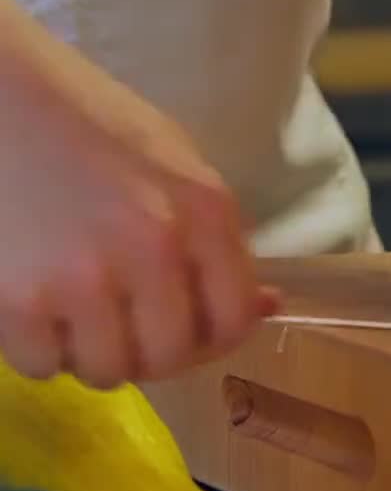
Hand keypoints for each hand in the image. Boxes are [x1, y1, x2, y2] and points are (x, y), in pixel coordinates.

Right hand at [0, 0, 275, 387]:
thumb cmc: (87, 120)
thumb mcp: (175, 162)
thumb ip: (219, 238)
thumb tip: (266, 305)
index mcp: (204, 211)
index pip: (234, 320)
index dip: (213, 339)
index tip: (189, 329)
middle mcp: (154, 248)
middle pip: (171, 357)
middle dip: (149, 353)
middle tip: (124, 325)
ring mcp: (84, 277)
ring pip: (107, 370)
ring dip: (92, 354)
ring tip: (75, 312)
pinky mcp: (17, 298)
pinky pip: (41, 363)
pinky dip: (38, 348)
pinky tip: (33, 306)